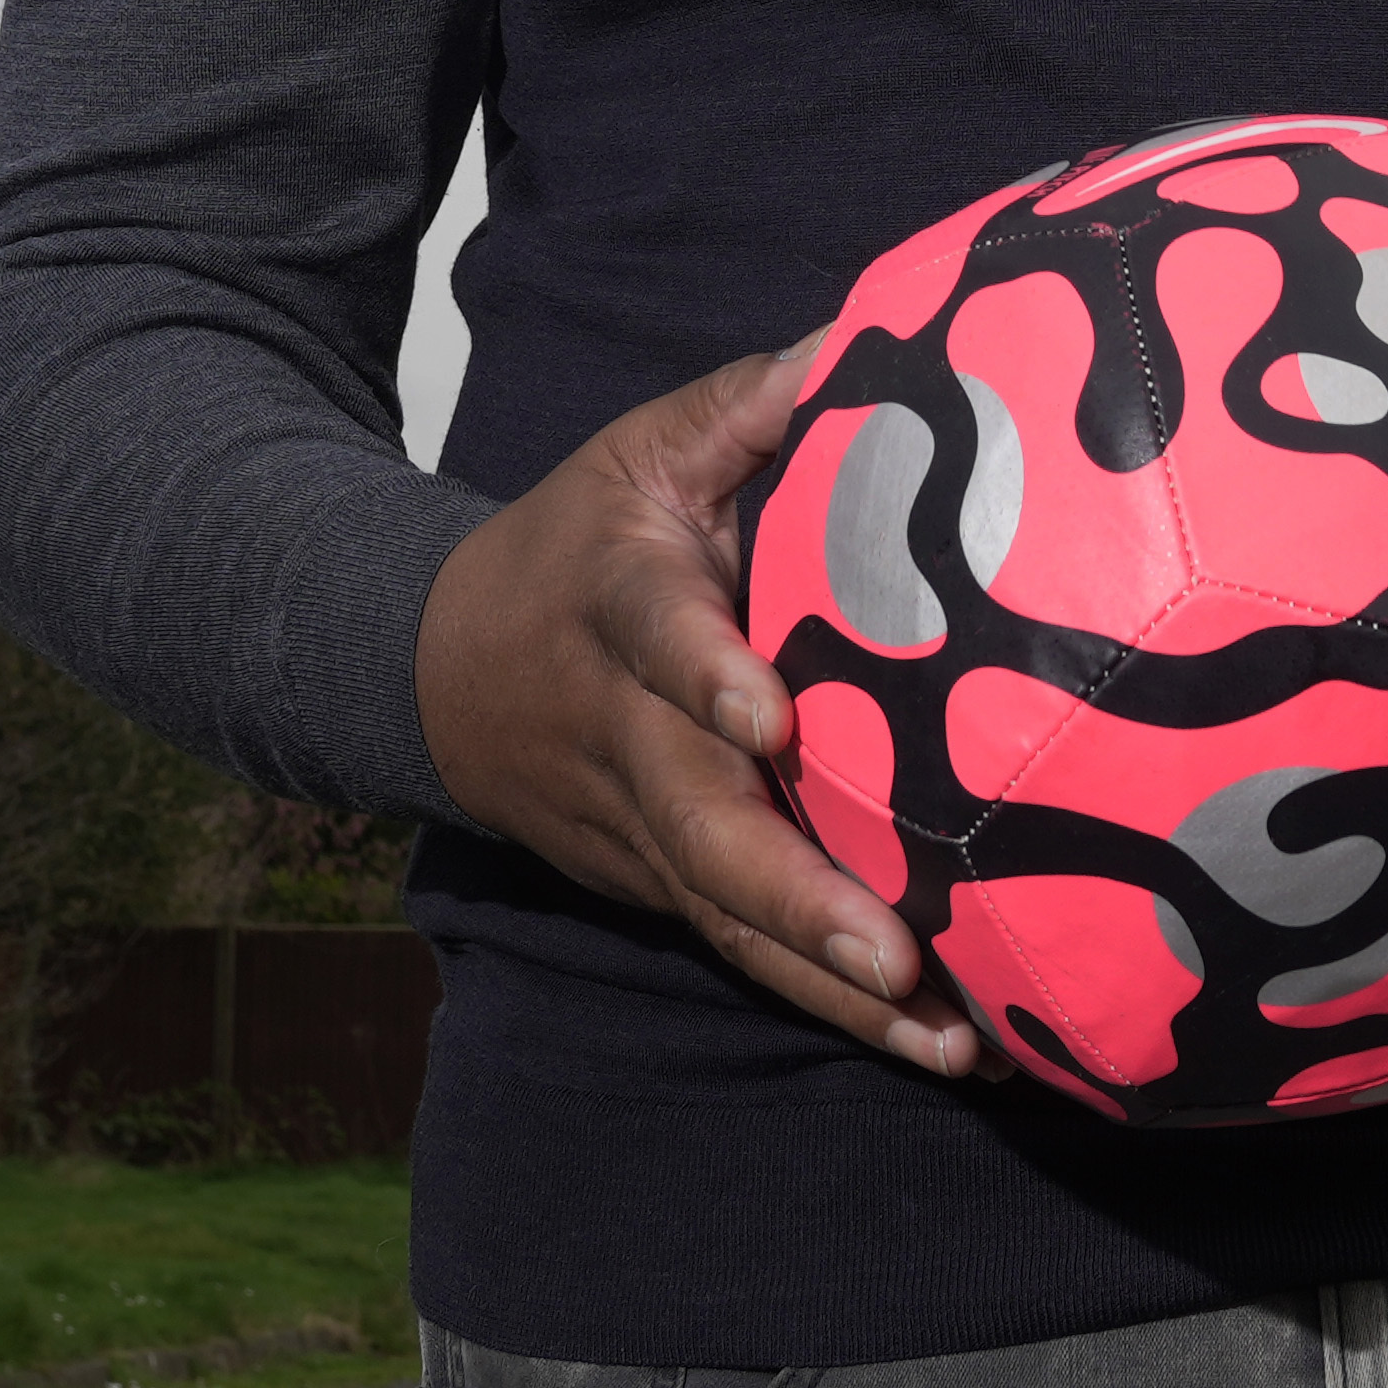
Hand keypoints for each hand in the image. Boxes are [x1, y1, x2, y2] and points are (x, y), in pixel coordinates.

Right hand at [414, 350, 984, 1078]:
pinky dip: (836, 1007)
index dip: (706, 674)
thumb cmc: (579, 545)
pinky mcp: (667, 888)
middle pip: (699, 825)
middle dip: (793, 893)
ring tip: (943, 1034)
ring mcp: (642, 831)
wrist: (441, 672)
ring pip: (730, 914)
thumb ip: (746, 405)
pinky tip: (946, 1048)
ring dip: (831, 983)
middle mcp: (626, 738)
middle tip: (889, 951)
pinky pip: (749, 951)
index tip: (770, 716)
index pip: (656, 638)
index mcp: (617, 608)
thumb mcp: (641, 452)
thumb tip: (864, 339)